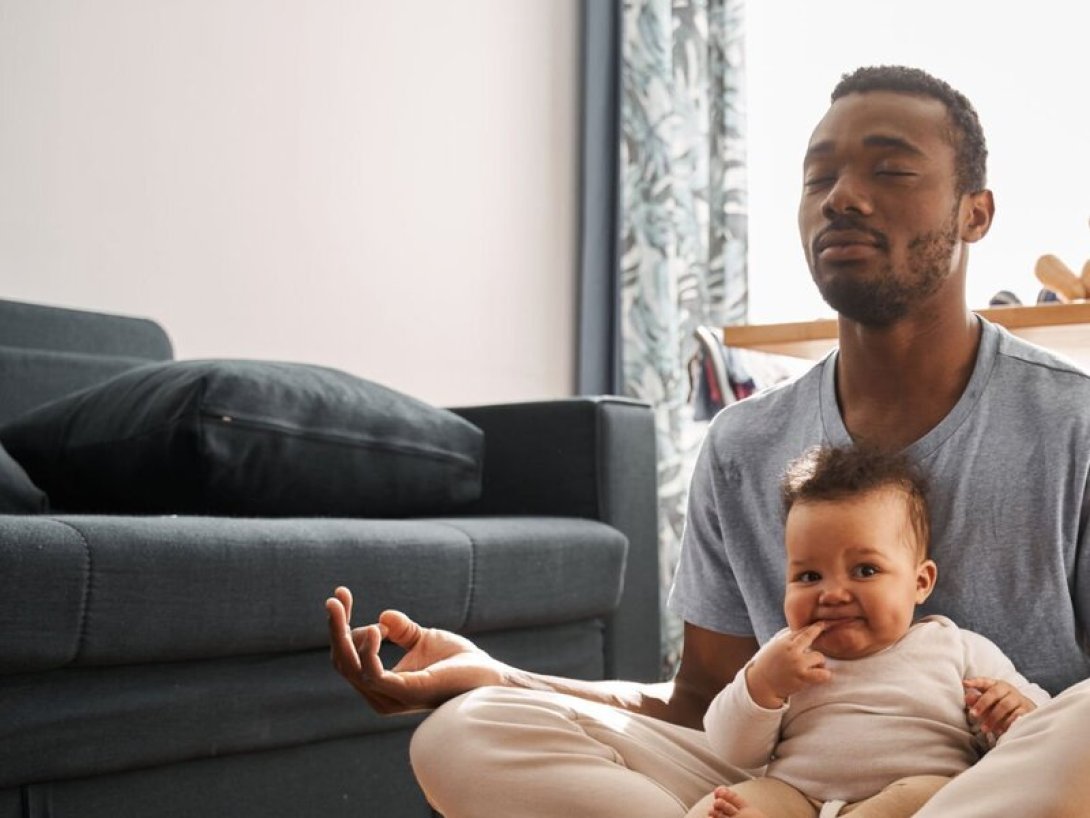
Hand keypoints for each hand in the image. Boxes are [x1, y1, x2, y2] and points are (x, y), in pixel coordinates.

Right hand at [325, 586, 508, 713]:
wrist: (488, 675)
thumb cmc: (459, 662)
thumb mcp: (423, 639)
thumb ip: (401, 630)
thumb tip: (383, 615)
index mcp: (381, 685)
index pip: (348, 657)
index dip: (340, 628)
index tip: (341, 596)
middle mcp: (380, 695)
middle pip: (342, 662)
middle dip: (335, 629)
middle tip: (334, 599)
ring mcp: (390, 696)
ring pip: (350, 667)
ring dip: (342, 634)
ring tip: (344, 606)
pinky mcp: (405, 692)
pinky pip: (372, 673)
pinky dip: (367, 650)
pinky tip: (375, 629)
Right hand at [746, 622, 832, 707]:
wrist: (761, 685)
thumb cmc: (768, 666)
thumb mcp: (773, 647)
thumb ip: (787, 640)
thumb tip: (802, 631)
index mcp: (783, 642)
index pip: (802, 631)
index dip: (814, 627)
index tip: (823, 623)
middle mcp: (790, 650)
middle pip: (810, 636)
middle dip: (817, 636)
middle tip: (820, 642)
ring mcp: (797, 663)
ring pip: (819, 657)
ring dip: (819, 663)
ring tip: (812, 668)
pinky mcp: (802, 676)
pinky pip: (823, 674)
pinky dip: (824, 675)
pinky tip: (818, 676)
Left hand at [963, 677, 1037, 737]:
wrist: (1028, 712)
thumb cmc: (1003, 705)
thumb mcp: (991, 701)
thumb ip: (978, 699)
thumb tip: (967, 698)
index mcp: (997, 685)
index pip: (985, 681)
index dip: (975, 682)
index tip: (965, 683)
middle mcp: (1008, 690)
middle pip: (994, 693)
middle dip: (982, 704)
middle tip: (973, 715)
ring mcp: (1019, 699)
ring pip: (1004, 705)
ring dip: (993, 717)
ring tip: (984, 728)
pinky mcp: (1027, 710)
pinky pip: (1016, 716)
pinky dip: (1006, 723)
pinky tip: (999, 731)